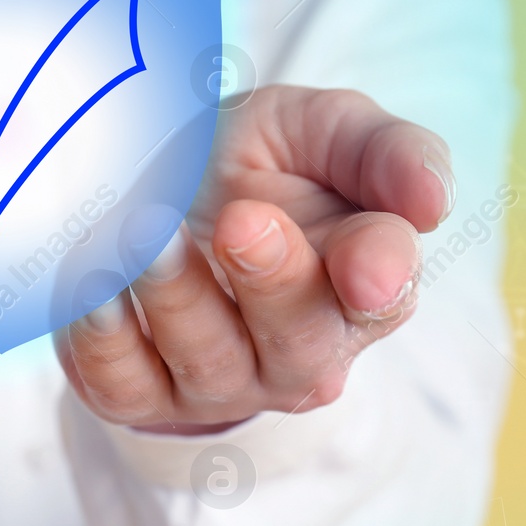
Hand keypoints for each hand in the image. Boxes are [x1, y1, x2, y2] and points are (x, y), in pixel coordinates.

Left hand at [55, 86, 452, 432]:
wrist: (157, 182)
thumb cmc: (259, 164)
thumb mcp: (325, 131)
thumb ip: (387, 154)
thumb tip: (434, 200)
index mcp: (362, 288)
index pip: (383, 292)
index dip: (376, 274)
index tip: (361, 261)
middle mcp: (298, 353)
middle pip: (300, 342)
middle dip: (272, 282)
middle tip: (240, 221)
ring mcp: (218, 383)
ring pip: (208, 362)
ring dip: (176, 298)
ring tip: (143, 234)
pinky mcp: (138, 395)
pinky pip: (122, 382)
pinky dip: (102, 336)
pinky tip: (90, 280)